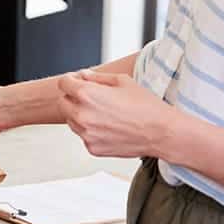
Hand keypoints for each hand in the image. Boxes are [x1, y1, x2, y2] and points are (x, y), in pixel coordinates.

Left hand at [58, 70, 174, 157]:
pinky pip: (83, 135)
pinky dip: (90, 130)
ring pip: (71, 121)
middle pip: (62, 102)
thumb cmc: (145, 105)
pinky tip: (109, 126)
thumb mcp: (122, 81)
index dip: (71, 80)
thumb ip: (97, 77)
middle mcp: (82, 115)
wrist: (161, 132)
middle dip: (72, 97)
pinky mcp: (92, 148)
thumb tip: (82, 75)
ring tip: (103, 113)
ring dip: (80, 114)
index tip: (77, 81)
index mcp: (87, 94)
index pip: (63, 83)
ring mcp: (86, 134)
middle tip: (90, 97)